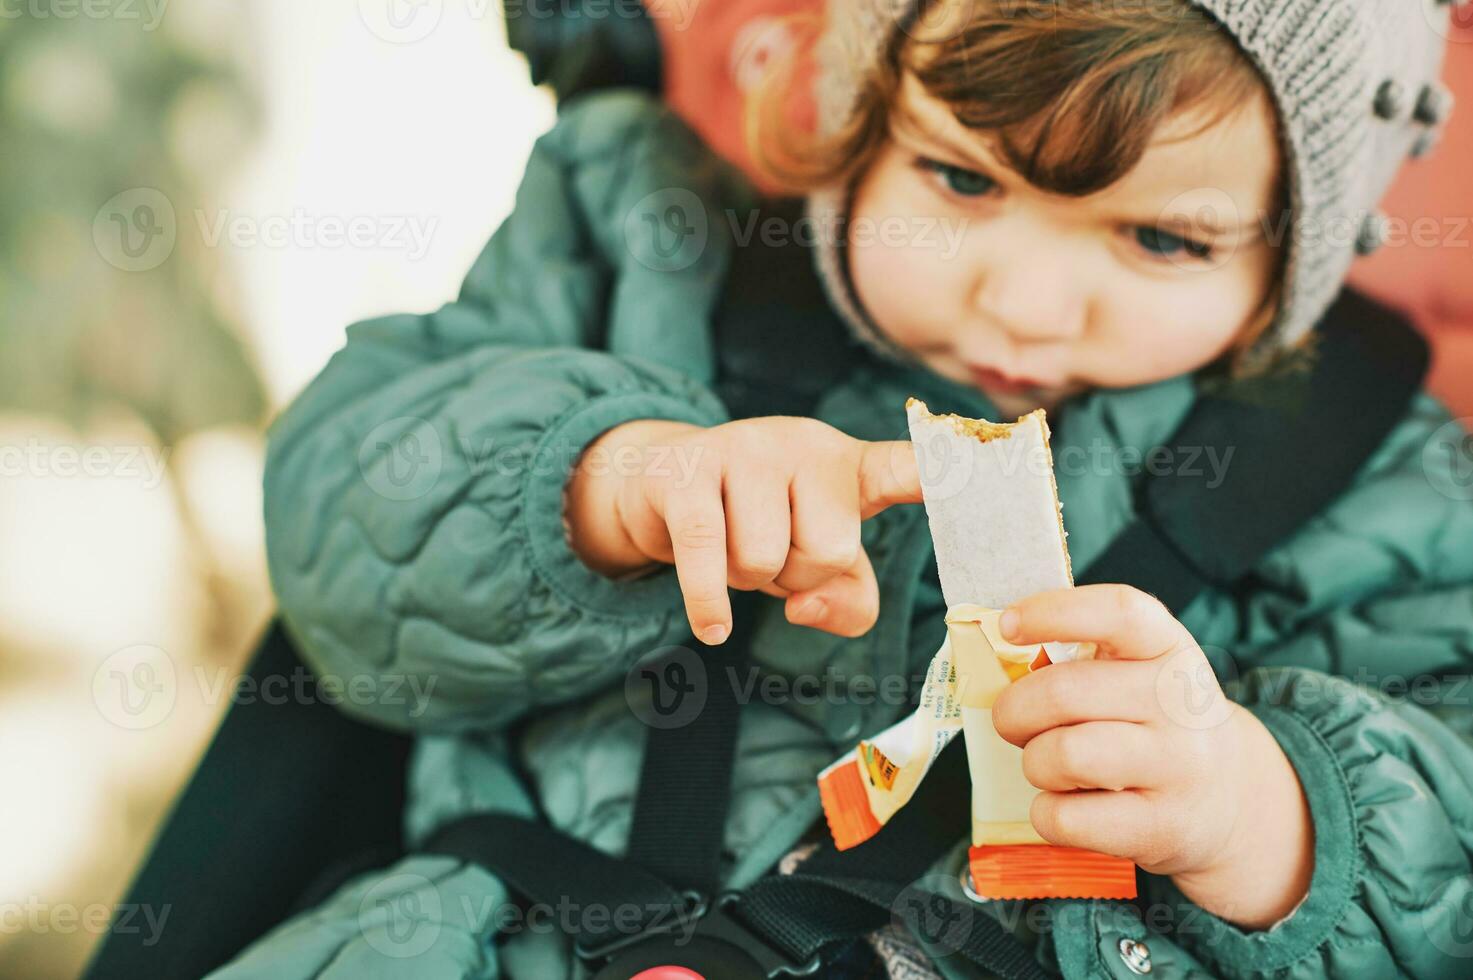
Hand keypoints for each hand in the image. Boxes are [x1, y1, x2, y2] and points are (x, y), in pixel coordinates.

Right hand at [564, 416, 921, 643]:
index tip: (987, 462)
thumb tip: (807, 608)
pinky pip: (707, 551)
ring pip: (764, 558)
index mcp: (851, 466)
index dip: (947, 470)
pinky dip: (709, 602)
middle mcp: (804, 446)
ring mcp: (743, 451)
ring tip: (733, 552)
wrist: (661, 485)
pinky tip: (712, 626)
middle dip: (797, 577)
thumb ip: (846, 600)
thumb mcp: (815, 566)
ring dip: (745, 581)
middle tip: (774, 556)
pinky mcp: (687, 473)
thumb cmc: (757, 526)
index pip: (910, 467)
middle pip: (830, 551)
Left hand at [990, 584, 1314, 929]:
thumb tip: (992, 657)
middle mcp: (1180, 703)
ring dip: (1034, 762)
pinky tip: (1067, 805)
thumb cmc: (1152, 723)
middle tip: (1013, 723)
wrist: (1229, 798)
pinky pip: (1066, 817)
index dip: (1053, 611)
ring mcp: (1178, 767)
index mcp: (1168, 648)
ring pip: (1062, 755)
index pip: (1118, 612)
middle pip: (1062, 693)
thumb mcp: (1136, 673)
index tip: (1006, 625)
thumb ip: (1078, 658)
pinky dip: (1047, 813)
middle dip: (1013, 711)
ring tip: (1049, 765)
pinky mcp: (1163, 826)